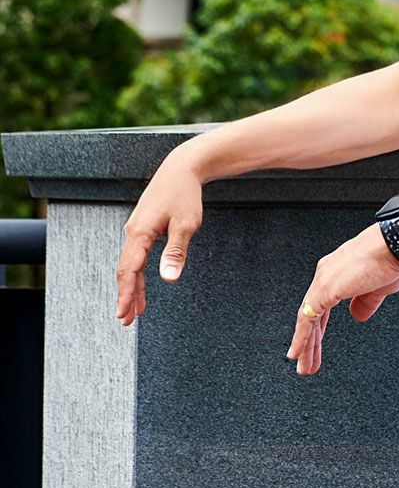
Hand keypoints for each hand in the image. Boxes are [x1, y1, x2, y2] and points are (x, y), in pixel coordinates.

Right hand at [115, 150, 203, 325]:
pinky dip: (137, 272)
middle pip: (125, 270)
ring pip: (129, 263)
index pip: (129, 270)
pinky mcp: (143, 227)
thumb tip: (169, 278)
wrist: (181, 168)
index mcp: (140, 233)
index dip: (126, 294)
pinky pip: (136, 254)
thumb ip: (176, 251)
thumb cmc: (185, 193)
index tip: (124, 314)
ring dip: (131, 286)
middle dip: (125, 295)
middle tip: (126, 320)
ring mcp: (136, 229)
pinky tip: (142, 283)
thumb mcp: (186, 223)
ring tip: (135, 309)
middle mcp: (133, 232)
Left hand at [287, 224, 398, 375]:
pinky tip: (298, 353)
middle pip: (312, 313)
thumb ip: (365, 303)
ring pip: (307, 318)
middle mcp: (327, 273)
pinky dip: (302, 338)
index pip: (321, 304)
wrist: (397, 244)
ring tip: (303, 365)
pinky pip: (307, 319)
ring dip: (305, 344)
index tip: (316, 343)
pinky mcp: (325, 289)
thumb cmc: (393, 257)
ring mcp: (324, 280)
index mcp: (338, 270)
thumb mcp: (378, 287)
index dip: (318, 326)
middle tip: (306, 361)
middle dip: (310, 340)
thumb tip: (357, 315)